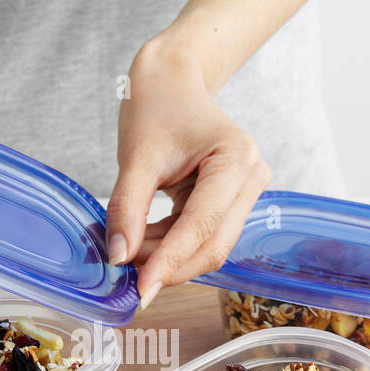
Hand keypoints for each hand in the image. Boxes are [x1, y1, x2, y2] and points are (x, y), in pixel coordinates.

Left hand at [106, 38, 270, 309]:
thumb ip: (126, 208)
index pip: (201, 225)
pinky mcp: (232, 201)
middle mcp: (251, 177)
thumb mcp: (135, 157)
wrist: (173, 80)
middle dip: (169, 265)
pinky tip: (144, 241)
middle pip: (212, 244)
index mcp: (235, 159)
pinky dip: (171, 245)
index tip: (141, 290)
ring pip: (209, 246)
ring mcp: (246, 191)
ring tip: (130, 251)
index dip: (169, 262)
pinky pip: (203, 236)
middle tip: (128, 278)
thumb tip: (118, 258)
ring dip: (168, 258)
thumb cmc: (157, 106)